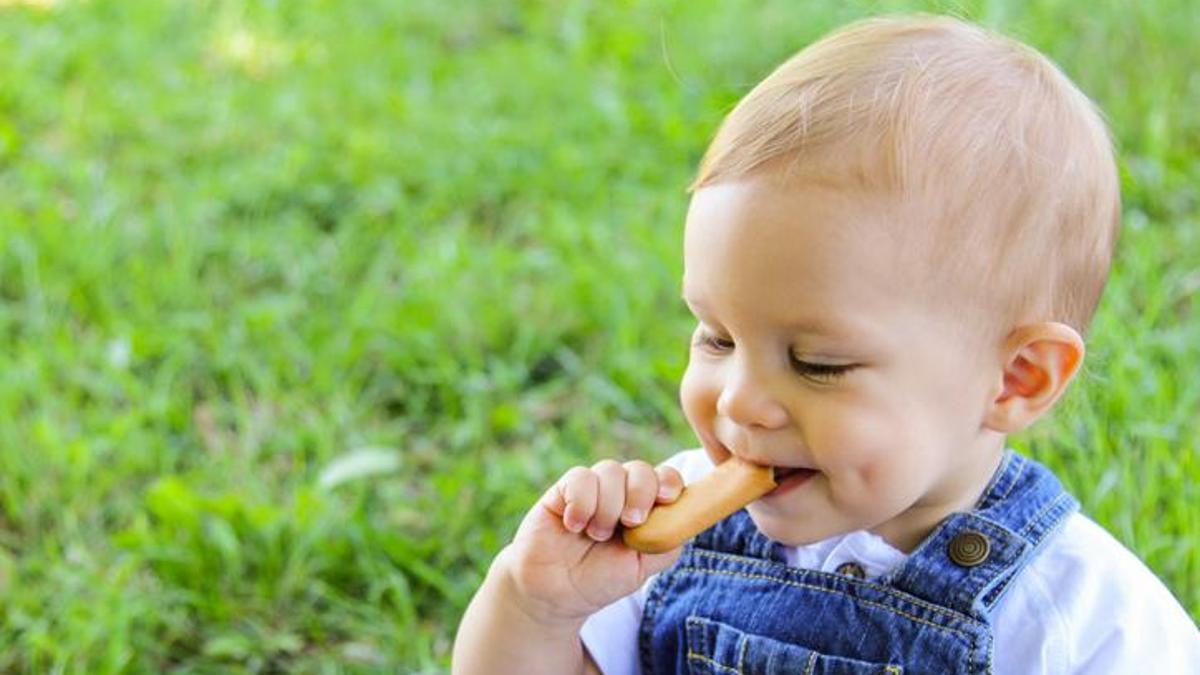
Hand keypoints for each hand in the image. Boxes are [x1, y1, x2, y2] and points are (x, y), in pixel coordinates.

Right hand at [495, 459, 685, 627]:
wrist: (554, 594)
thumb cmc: (600, 580)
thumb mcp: (642, 567)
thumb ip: (666, 539)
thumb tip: (686, 513)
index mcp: (644, 508)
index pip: (665, 478)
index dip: (669, 481)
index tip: (667, 499)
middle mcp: (620, 493)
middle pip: (641, 469)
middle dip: (640, 493)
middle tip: (630, 523)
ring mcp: (592, 488)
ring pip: (610, 470)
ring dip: (608, 506)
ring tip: (596, 534)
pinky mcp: (564, 489)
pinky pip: (580, 477)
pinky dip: (582, 503)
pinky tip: (574, 526)